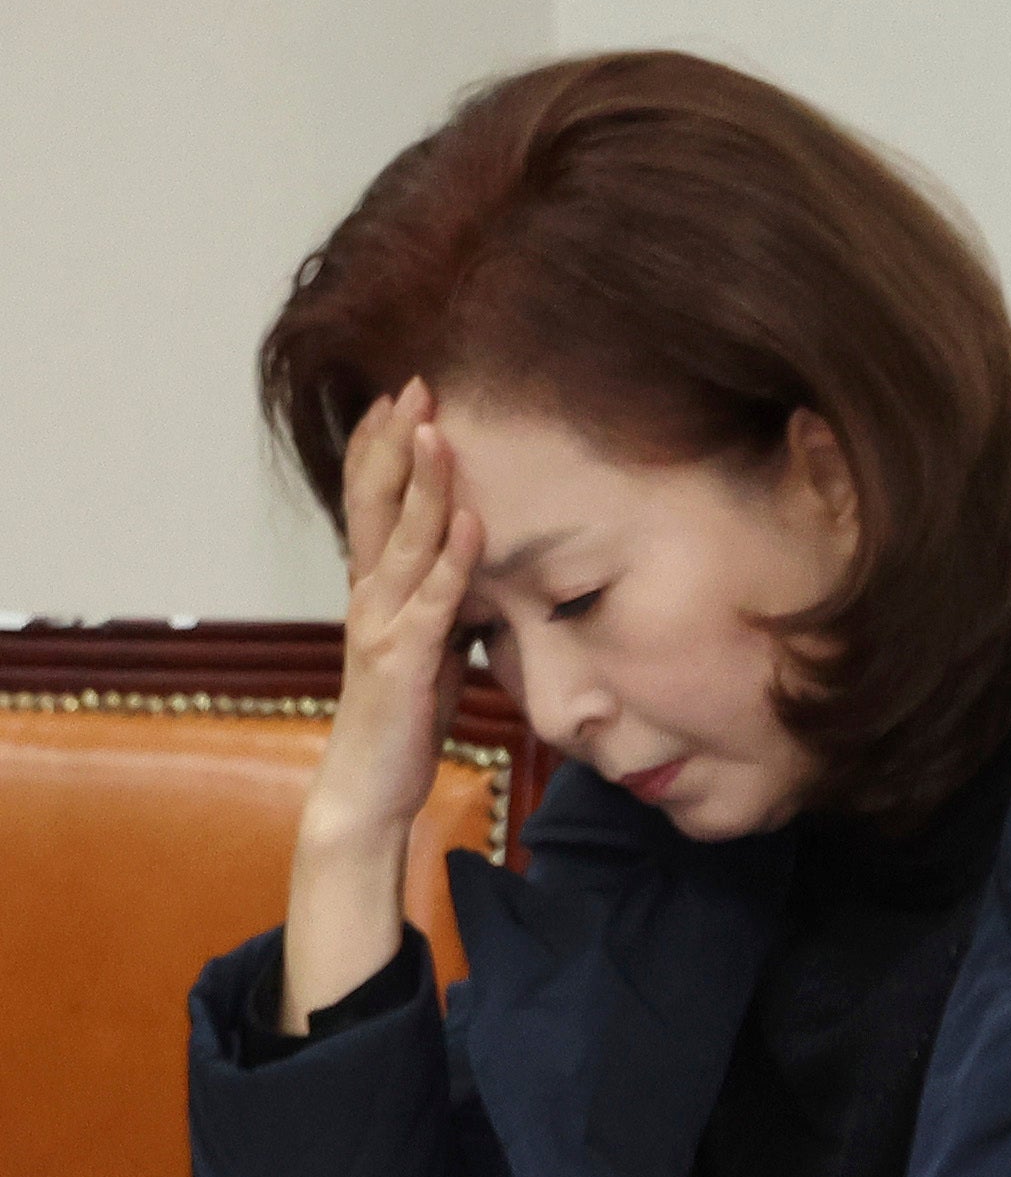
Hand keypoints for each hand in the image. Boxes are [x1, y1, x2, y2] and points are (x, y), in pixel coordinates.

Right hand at [285, 382, 487, 1027]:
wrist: (368, 792)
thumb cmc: (403, 722)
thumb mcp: (430, 648)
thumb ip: (443, 604)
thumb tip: (473, 568)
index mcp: (376, 592)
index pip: (373, 505)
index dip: (383, 450)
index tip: (403, 396)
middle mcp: (370, 598)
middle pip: (377, 505)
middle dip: (395, 443)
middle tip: (414, 384)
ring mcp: (383, 626)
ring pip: (403, 541)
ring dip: (424, 485)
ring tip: (438, 429)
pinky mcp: (407, 663)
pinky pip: (436, 603)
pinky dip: (456, 561)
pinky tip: (476, 522)